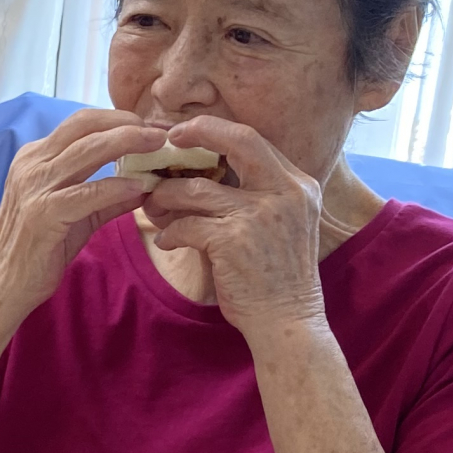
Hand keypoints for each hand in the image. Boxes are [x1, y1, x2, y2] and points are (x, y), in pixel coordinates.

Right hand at [0, 109, 161, 322]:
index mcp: (35, 157)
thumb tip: (144, 185)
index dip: (118, 119)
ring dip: (128, 143)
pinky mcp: (43, 213)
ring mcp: (35, 187)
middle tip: (160, 132)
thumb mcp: (75, 216)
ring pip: (88, 150)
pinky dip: (117, 187)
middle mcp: (32, 164)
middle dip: (127, 123)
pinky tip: (140, 188)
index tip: (150, 128)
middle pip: (85, 126)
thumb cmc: (38, 250)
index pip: (81, 123)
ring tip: (158, 148)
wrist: (3, 285)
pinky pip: (88, 192)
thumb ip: (106, 199)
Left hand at [138, 115, 327, 340]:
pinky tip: (166, 240)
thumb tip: (207, 172)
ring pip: (197, 188)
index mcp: (298, 185)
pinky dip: (170, 232)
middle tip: (166, 141)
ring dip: (167, 197)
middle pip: (237, 141)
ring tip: (154, 207)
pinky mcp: (233, 241)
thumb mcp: (282, 225)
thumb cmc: (278, 277)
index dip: (216, 130)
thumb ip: (258, 194)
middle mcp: (285, 193)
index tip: (187, 131)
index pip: (254, 139)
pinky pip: (186, 224)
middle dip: (197, 133)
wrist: (287, 321)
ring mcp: (259, 215)